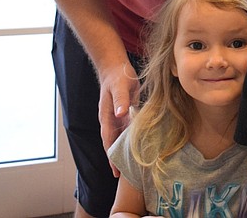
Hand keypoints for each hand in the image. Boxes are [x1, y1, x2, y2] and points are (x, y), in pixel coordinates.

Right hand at [98, 62, 139, 176]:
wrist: (115, 68)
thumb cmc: (117, 77)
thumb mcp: (119, 86)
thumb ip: (120, 100)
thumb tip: (120, 114)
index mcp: (107, 116)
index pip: (108, 140)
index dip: (111, 156)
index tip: (115, 171)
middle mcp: (111, 120)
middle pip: (113, 143)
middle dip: (116, 159)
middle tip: (124, 177)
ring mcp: (117, 118)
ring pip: (121, 138)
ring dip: (125, 151)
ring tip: (133, 167)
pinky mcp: (125, 114)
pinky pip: (128, 130)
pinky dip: (132, 139)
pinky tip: (140, 147)